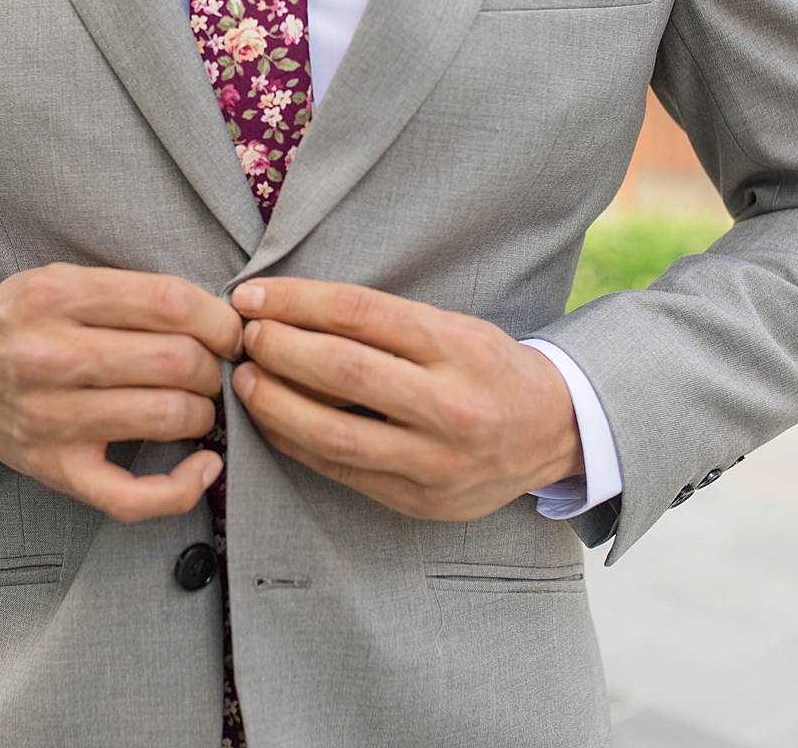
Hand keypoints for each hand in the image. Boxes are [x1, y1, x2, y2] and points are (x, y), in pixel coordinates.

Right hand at [0, 263, 242, 522]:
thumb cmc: (25, 321)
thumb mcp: (64, 280)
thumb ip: (133, 292)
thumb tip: (222, 317)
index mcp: (57, 296)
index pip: (169, 303)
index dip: (219, 319)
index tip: (231, 330)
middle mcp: (49, 356)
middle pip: (176, 361)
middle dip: (214, 365)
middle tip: (214, 368)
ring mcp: (50, 419)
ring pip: (167, 417)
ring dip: (205, 412)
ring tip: (199, 403)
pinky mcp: (55, 470)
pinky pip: (134, 497)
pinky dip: (185, 488)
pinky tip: (205, 466)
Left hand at [230, 278, 581, 520]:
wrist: (554, 432)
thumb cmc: (488, 369)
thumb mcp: (453, 327)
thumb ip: (382, 323)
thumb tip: (289, 308)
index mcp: (459, 347)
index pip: (360, 313)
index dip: (296, 302)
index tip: (253, 295)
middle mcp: (452, 406)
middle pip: (343, 371)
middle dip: (279, 349)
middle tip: (244, 336)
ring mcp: (437, 460)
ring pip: (334, 432)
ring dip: (275, 404)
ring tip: (246, 380)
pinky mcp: (422, 501)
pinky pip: (342, 470)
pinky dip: (296, 444)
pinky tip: (270, 422)